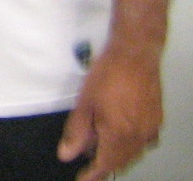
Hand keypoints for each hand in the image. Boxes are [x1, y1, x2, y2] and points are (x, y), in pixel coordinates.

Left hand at [58, 45, 162, 180]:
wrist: (135, 55)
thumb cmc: (109, 74)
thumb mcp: (84, 104)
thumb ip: (76, 132)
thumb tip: (68, 153)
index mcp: (118, 134)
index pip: (104, 165)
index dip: (92, 175)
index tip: (83, 180)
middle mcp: (138, 136)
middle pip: (120, 161)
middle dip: (104, 165)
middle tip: (89, 165)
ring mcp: (150, 129)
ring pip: (133, 153)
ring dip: (118, 156)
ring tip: (101, 149)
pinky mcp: (156, 120)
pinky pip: (144, 142)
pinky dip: (131, 145)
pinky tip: (121, 136)